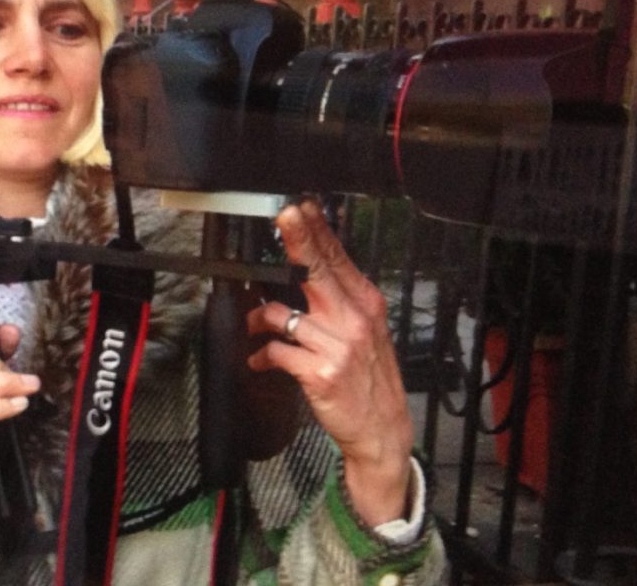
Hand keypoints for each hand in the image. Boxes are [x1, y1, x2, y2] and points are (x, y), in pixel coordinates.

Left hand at [246, 200, 413, 524]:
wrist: (382, 430)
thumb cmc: (370, 380)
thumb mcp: (365, 333)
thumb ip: (341, 302)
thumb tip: (312, 269)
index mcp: (365, 305)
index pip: (337, 259)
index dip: (316, 230)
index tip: (299, 207)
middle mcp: (353, 319)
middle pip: (316, 269)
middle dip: (296, 239)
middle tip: (282, 216)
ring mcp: (337, 345)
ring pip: (281, 313)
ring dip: (258, 320)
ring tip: (253, 328)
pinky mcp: (319, 372)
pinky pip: (275, 351)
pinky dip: (261, 356)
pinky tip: (260, 362)